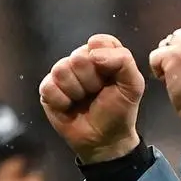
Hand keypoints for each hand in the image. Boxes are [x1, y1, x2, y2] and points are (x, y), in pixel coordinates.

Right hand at [40, 34, 144, 163]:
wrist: (105, 139)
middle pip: (79, 57)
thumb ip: (123, 61)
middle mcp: (81, 60)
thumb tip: (93, 53)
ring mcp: (62, 74)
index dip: (105, 60)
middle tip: (98, 93)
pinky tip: (70, 107)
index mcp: (103, 54)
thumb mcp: (132, 86)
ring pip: (62, 70)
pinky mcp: (47, 89)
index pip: (99, 41)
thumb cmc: (120, 110)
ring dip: (78, 91)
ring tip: (85, 100)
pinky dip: (63, 101)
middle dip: (92, 80)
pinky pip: (49, 88)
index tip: (112, 77)